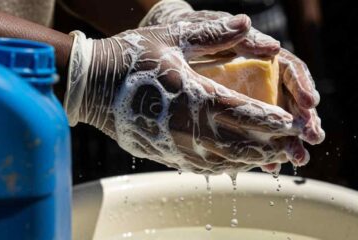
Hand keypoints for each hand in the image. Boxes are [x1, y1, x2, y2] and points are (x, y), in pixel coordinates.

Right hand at [64, 16, 307, 174]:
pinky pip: (201, 167)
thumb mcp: (171, 38)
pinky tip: (233, 162)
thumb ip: (212, 33)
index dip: (271, 119)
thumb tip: (247, 22)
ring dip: (249, 160)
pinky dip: (223, 166)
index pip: (243, 113)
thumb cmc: (131, 58)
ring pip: (222, 162)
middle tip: (289, 142)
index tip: (291, 122)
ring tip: (268, 155)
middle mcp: (186, 128)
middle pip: (239, 144)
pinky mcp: (163, 154)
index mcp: (192, 96)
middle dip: (268, 144)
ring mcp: (173, 145)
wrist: (91, 85)